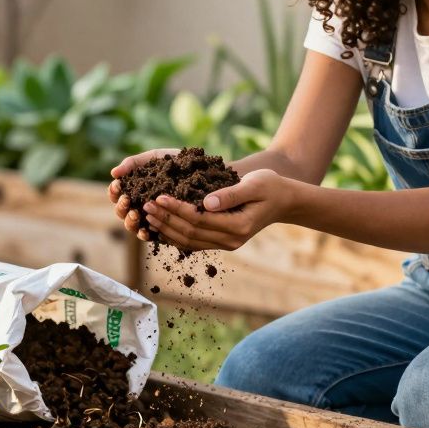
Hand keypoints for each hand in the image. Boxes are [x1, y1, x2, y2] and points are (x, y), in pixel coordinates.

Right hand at [108, 148, 180, 240]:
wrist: (199, 169)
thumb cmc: (173, 162)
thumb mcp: (153, 158)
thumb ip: (133, 163)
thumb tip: (113, 173)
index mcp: (133, 190)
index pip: (116, 194)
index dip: (114, 191)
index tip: (118, 185)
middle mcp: (138, 205)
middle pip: (121, 212)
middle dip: (121, 207)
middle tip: (127, 201)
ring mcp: (149, 217)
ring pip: (132, 225)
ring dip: (130, 221)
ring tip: (136, 215)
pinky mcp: (161, 228)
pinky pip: (149, 235)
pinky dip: (145, 234)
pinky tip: (146, 231)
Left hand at [140, 168, 291, 251]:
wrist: (283, 200)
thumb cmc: (270, 186)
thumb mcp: (255, 184)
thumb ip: (231, 193)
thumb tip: (206, 202)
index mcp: (239, 226)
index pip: (200, 220)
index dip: (177, 209)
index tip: (159, 196)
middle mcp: (232, 240)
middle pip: (191, 233)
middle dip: (166, 219)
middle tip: (145, 204)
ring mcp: (226, 244)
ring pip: (189, 242)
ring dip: (167, 229)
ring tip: (148, 214)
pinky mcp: (221, 241)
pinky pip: (193, 242)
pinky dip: (174, 235)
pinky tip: (160, 224)